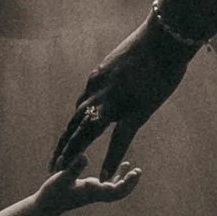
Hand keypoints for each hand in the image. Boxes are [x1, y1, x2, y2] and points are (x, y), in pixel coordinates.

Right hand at [38, 155, 137, 215]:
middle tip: (139, 172)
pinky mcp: (89, 189)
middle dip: (130, 183)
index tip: (134, 173)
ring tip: (135, 169)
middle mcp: (96, 193)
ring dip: (126, 180)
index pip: (115, 191)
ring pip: (116, 188)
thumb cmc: (52, 193)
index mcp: (92, 191)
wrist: (45, 206)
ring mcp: (94, 192)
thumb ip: (73, 168)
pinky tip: (123, 166)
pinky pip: (108, 183)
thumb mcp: (61, 177)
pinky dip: (117, 176)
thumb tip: (84, 156)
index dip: (126, 183)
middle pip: (119, 193)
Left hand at [52, 13, 195, 172]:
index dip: (72, 127)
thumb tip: (120, 77)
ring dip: (74, 153)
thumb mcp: (126, 60)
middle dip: (63, 145)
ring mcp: (113, 103)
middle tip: (52, 164)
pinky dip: (110, 159)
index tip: (64, 141)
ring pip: (87, 133)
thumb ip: (118, 74)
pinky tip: (104, 176)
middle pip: (74, 124)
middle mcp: (98, 93)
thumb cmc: (152, 45)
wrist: (163, 39)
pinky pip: (118, 140)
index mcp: (97, 80)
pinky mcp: (133, 111)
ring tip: (64, 171)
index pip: (80, 108)